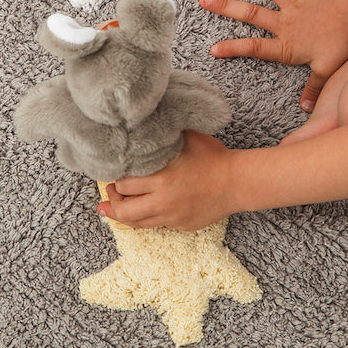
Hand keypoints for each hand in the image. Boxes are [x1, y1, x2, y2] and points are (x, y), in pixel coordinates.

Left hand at [99, 133, 237, 231]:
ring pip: (138, 224)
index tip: (111, 176)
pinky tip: (144, 208)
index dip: (114, 182)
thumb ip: (164, 132)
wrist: (238, 182)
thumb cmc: (214, 158)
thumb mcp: (188, 137)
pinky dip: (147, 217)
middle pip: (124, 212)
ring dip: (124, 215)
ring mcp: (173, 217)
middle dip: (112, 203)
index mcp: (162, 179)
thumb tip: (145, 121)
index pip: (124, 186)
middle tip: (110, 193)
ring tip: (114, 207)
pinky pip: (157, 224)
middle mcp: (164, 202)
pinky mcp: (182, 225)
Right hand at [199, 0, 347, 111]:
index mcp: (286, 43)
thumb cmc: (338, 42)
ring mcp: (295, 3)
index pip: (255, 48)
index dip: (233, 49)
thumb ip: (314, 88)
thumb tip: (307, 109)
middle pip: (251, 13)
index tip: (212, 49)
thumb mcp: (325, 70)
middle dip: (226, 6)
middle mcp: (285, 21)